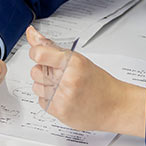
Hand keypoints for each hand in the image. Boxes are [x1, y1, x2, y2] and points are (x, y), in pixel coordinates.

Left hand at [26, 26, 145, 135]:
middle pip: (35, 71)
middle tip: (61, 73)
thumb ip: (51, 47)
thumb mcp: (78, 59)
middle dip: (44, 71)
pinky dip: (49, 98)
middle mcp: (67, 80)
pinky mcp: (58, 112)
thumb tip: (31, 33)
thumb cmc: (98, 82)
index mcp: (73, 62)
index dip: (35, 53)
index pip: (39, 54)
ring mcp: (62, 97)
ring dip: (46, 86)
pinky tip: (64, 97)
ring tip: (64, 86)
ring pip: (36, 86)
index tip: (39, 54)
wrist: (113, 106)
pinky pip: (41, 100)